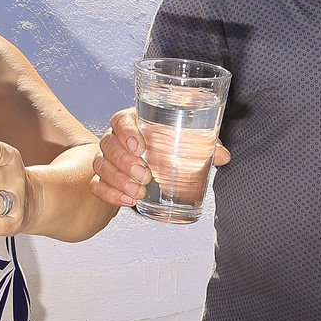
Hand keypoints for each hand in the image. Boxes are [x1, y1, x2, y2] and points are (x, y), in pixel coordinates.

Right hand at [90, 108, 230, 207]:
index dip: (126, 132)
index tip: (139, 146)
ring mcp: (108, 158)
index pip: (120, 120)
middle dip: (124, 162)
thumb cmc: (171, 142)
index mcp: (135, 121)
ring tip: (138, 193)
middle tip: (144, 175)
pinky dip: (109, 194)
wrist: (154, 158)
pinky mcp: (105, 177)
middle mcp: (117, 138)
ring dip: (118, 180)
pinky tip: (127, 201)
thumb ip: (205, 144)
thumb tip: (223, 156)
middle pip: (108, 143)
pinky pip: (97, 184)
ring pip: (101, 165)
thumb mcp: (188, 139)